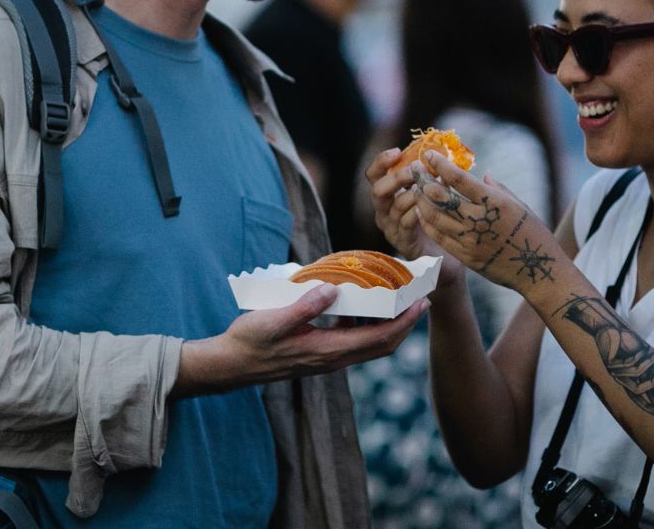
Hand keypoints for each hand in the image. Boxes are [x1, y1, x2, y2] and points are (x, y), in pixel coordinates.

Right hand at [176, 285, 426, 396]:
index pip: (378, 339)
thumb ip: (304, 306)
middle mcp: (332, 358)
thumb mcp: (275, 320)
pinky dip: (364, 324)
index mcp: (327, 351)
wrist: (232, 364)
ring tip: (394, 298)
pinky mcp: (318, 353)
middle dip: (404, 324)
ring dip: (386, 324)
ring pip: (368, 344)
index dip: (403, 323)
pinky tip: (356, 304)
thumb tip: (332, 290)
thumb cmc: (250, 341)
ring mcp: (326, 358)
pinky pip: (351, 340)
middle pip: (381, 345)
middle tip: (419, 299)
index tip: (420, 303)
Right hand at [365, 147, 465, 291]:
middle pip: (377, 190)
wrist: (444, 257)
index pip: (373, 174)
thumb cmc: (438, 220)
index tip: (398, 151)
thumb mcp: (431, 195)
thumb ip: (431, 177)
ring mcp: (390, 228)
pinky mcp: (402, 242)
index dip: (381, 161)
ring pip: (394, 207)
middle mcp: (383, 211)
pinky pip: (405, 224)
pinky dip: (417, 213)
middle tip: (415, 172)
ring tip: (430, 188)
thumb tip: (442, 156)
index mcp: (387, 195)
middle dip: (396, 178)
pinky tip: (429, 207)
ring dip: (413, 195)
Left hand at [413, 152, 563, 295]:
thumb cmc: (533, 234)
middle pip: (440, 197)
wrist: (538, 272)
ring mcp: (470, 239)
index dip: (440, 165)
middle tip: (414, 170)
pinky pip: (439, 236)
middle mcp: (479, 219)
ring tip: (415, 189)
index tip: (428, 155)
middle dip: (423, 180)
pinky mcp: (465, 255)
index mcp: (494, 202)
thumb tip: (482, 175)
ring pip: (434, 216)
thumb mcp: (520, 205)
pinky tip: (422, 212)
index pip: (459, 179)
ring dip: (421, 200)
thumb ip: (498, 189)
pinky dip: (427, 221)